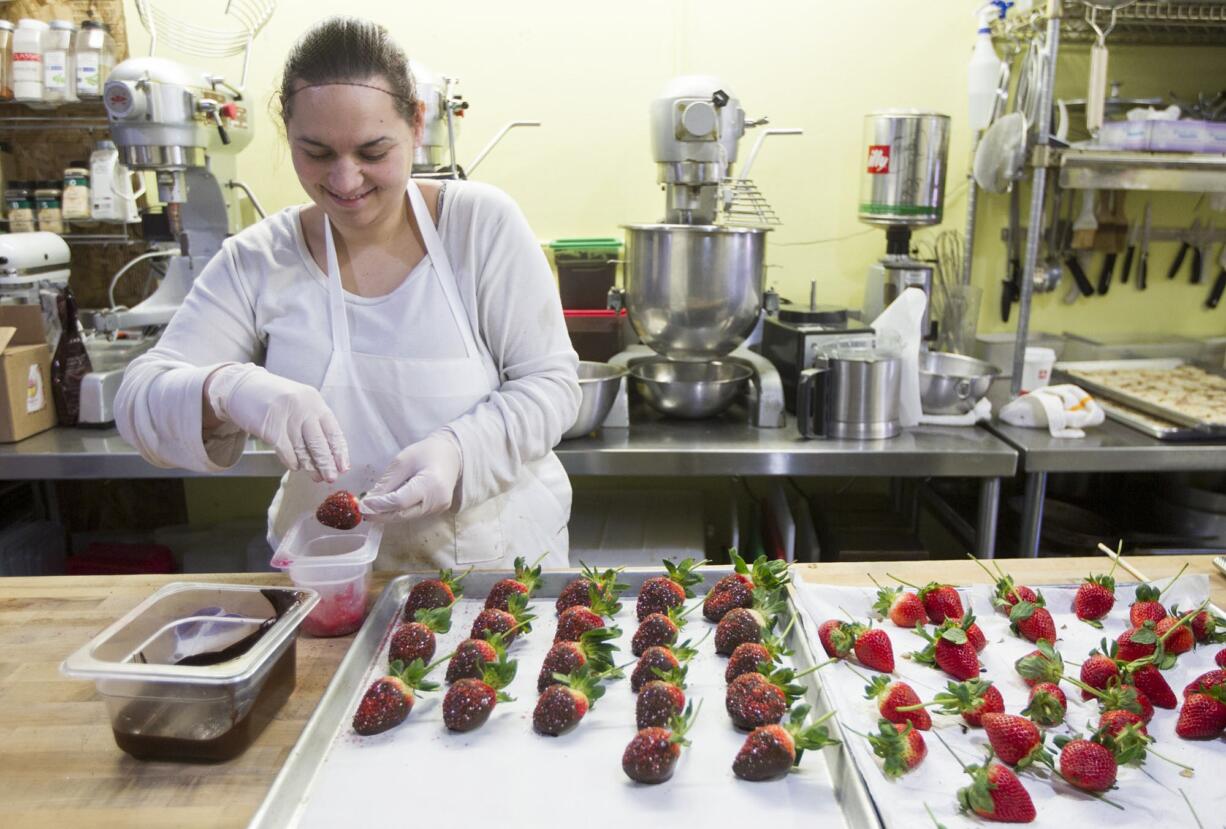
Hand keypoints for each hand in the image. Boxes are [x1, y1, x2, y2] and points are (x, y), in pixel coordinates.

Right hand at [206, 364, 348, 482]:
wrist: (244, 387)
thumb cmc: (275, 398)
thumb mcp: (301, 403)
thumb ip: (314, 422)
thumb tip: (330, 453)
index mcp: (315, 401)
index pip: (333, 430)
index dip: (339, 451)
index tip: (344, 467)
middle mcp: (303, 407)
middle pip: (319, 442)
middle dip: (327, 463)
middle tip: (332, 477)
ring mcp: (286, 417)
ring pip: (302, 449)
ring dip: (311, 466)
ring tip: (317, 477)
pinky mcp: (270, 427)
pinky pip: (286, 451)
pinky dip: (292, 461)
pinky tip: (296, 467)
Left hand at [359, 432, 461, 522]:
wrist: (451, 456)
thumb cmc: (426, 453)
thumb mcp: (403, 461)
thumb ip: (387, 482)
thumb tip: (370, 500)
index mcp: (430, 484)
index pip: (400, 501)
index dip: (380, 504)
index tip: (364, 502)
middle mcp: (437, 501)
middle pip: (403, 514)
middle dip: (381, 515)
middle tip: (363, 512)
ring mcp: (438, 508)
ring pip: (407, 517)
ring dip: (388, 515)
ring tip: (372, 509)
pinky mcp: (436, 511)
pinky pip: (413, 514)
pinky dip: (398, 512)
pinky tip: (387, 507)